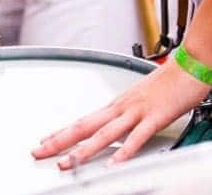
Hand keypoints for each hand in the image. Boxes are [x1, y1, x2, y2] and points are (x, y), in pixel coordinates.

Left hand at [31, 59, 209, 168]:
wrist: (189, 65)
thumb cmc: (167, 82)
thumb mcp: (139, 100)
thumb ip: (124, 115)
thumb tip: (113, 126)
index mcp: (115, 105)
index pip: (81, 121)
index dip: (61, 133)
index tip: (44, 142)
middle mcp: (120, 107)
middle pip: (83, 126)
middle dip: (59, 142)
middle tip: (39, 152)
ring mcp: (136, 112)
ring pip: (104, 133)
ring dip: (84, 150)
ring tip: (67, 163)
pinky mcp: (155, 117)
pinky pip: (137, 137)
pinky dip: (125, 151)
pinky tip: (114, 163)